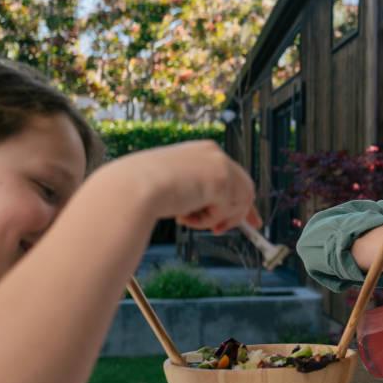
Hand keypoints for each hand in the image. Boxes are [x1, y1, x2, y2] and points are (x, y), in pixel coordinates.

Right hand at [120, 141, 258, 234]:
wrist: (132, 187)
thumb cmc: (142, 186)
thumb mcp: (177, 182)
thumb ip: (199, 189)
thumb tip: (215, 206)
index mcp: (204, 151)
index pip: (235, 176)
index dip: (242, 200)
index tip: (250, 220)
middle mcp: (216, 154)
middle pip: (245, 189)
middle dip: (238, 215)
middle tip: (220, 231)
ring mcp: (220, 166)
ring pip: (238, 204)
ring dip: (214, 219)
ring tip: (188, 218)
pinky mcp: (221, 181)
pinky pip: (226, 212)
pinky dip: (207, 221)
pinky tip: (185, 215)